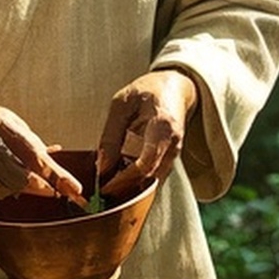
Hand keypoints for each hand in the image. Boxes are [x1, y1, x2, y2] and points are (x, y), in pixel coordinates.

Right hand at [0, 92, 82, 201]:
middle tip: (45, 189)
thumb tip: (53, 155)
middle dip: (35, 187)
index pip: (33, 154)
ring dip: (12, 189)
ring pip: (2, 191)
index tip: (73, 189)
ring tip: (5, 172)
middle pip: (19, 179)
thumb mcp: (1, 116)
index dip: (56, 175)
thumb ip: (26, 138)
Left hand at [96, 68, 195, 199]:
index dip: (124, 179)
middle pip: (150, 177)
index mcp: (162, 126)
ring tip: (109, 185)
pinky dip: (138, 180)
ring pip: (153, 180)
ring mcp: (175, 152)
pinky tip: (121, 176)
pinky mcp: (172, 157)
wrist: (176, 86)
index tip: (105, 186)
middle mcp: (173, 144)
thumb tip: (102, 167)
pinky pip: (155, 175)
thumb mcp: (121, 105)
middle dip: (126, 188)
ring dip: (131, 186)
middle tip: (102, 192)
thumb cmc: (147, 90)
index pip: (145, 164)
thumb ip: (111, 136)